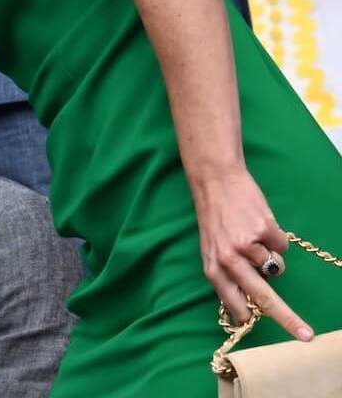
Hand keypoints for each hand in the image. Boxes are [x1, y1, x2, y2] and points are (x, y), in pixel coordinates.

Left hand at [191, 166, 311, 340]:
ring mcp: (247, 245)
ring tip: (253, 236)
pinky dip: (275, 237)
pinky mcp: (264, 229)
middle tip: (305, 335)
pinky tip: (259, 223)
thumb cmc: (215, 219)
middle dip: (287, 318)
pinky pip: (282, 245)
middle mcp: (228, 260)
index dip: (252, 319)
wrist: (215, 181)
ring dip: (271, 255)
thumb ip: (226, 277)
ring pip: (277, 267)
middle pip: (263, 297)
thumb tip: (242, 312)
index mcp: (213, 268)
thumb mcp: (211, 251)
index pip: (235, 304)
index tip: (263, 333)